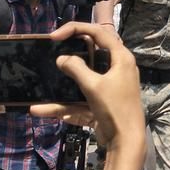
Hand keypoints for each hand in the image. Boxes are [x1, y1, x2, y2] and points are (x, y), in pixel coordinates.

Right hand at [28, 23, 144, 145]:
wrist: (126, 141)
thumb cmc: (115, 108)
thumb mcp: (93, 85)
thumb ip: (77, 68)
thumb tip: (63, 58)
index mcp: (121, 58)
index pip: (98, 32)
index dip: (76, 28)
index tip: (54, 36)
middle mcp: (118, 68)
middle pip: (91, 53)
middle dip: (70, 52)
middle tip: (52, 50)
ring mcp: (110, 86)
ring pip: (82, 79)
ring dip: (63, 84)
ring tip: (44, 82)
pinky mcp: (102, 102)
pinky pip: (80, 100)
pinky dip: (65, 106)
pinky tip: (43, 110)